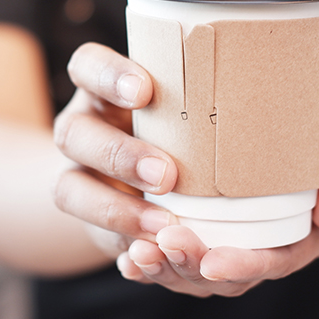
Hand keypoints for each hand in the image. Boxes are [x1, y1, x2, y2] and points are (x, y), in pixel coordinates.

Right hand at [52, 43, 179, 258]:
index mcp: (101, 87)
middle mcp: (80, 127)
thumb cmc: (177, 123)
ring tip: (163, 224)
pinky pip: (91, 233)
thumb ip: (194, 97)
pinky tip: (150, 252)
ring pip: (70, 189)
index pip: (87, 66)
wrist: (137, 174)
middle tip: (166, 175)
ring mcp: (75, 173)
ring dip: (116, 210)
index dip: (108, 76)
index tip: (144, 90)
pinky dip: (122, 242)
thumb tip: (248, 87)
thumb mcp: (180, 102)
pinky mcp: (88, 218)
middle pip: (73, 133)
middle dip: (119, 156)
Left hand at [117, 94, 318, 296]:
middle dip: (190, 266)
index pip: (277, 259)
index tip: (210, 260)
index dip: (243, 263)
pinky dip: (157, 258)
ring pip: (201, 269)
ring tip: (135, 256)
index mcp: (310, 233)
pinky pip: (187, 251)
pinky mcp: (221, 223)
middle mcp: (274, 244)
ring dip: (167, 268)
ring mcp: (246, 238)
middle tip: (157, 246)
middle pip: (229, 272)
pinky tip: (127, 255)